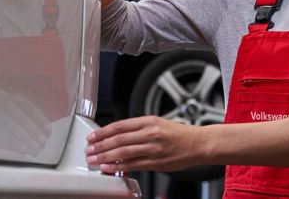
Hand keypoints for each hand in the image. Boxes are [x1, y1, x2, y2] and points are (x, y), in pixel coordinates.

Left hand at [85, 116, 207, 173]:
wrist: (199, 144)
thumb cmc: (181, 135)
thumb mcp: (159, 123)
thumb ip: (139, 129)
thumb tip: (119, 136)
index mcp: (149, 121)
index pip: (120, 125)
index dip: (103, 132)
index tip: (92, 137)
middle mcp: (150, 133)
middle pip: (118, 139)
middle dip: (100, 145)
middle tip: (89, 150)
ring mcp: (153, 148)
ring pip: (123, 152)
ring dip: (105, 157)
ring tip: (94, 160)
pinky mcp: (156, 162)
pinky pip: (133, 165)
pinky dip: (118, 166)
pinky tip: (109, 168)